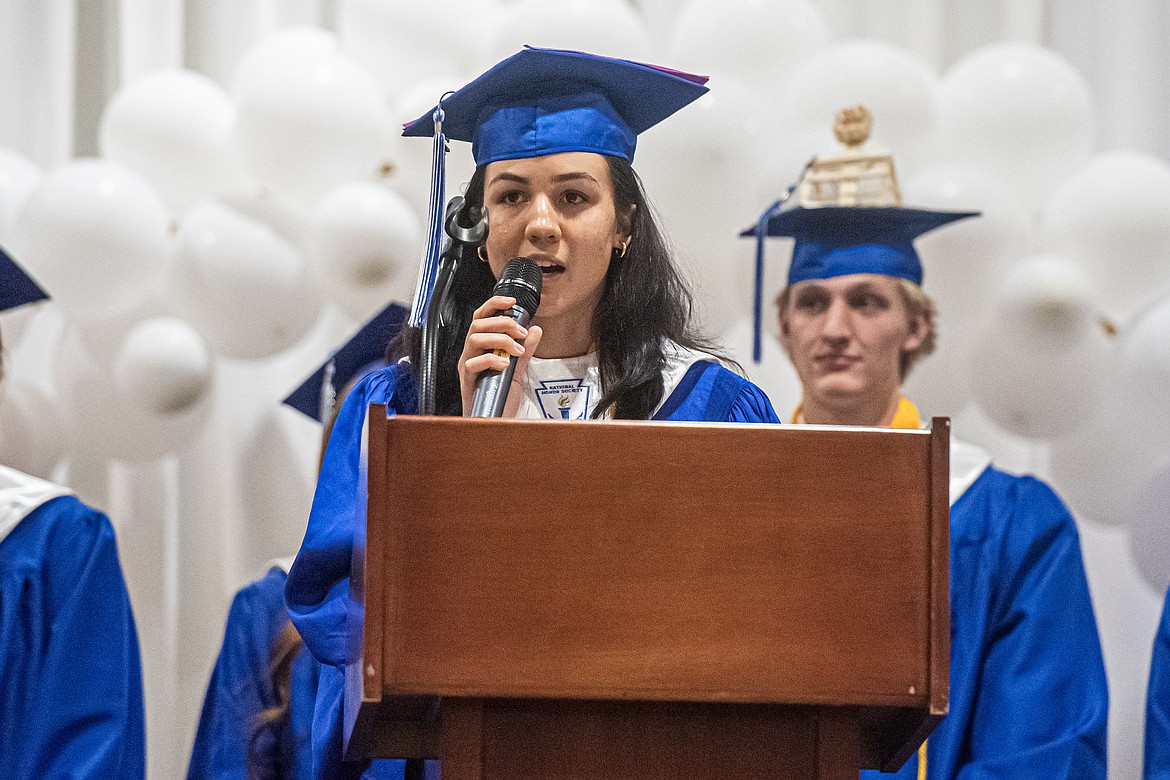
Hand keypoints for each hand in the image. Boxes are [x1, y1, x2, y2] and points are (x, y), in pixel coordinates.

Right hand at [459, 295, 542, 416]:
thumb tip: (535, 330)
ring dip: (500, 339)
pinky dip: (491, 360)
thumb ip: (525, 350)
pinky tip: (506, 364)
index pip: (482, 318)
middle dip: (503, 323)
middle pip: (478, 324)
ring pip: (474, 339)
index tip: (512, 302)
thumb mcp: (517, 370)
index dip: (494, 305)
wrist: (495, 422)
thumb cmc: (500, 397)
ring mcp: (467, 367)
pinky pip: (472, 363)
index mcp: (480, 348)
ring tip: (516, 350)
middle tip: (521, 332)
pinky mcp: (467, 381)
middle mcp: (471, 354)